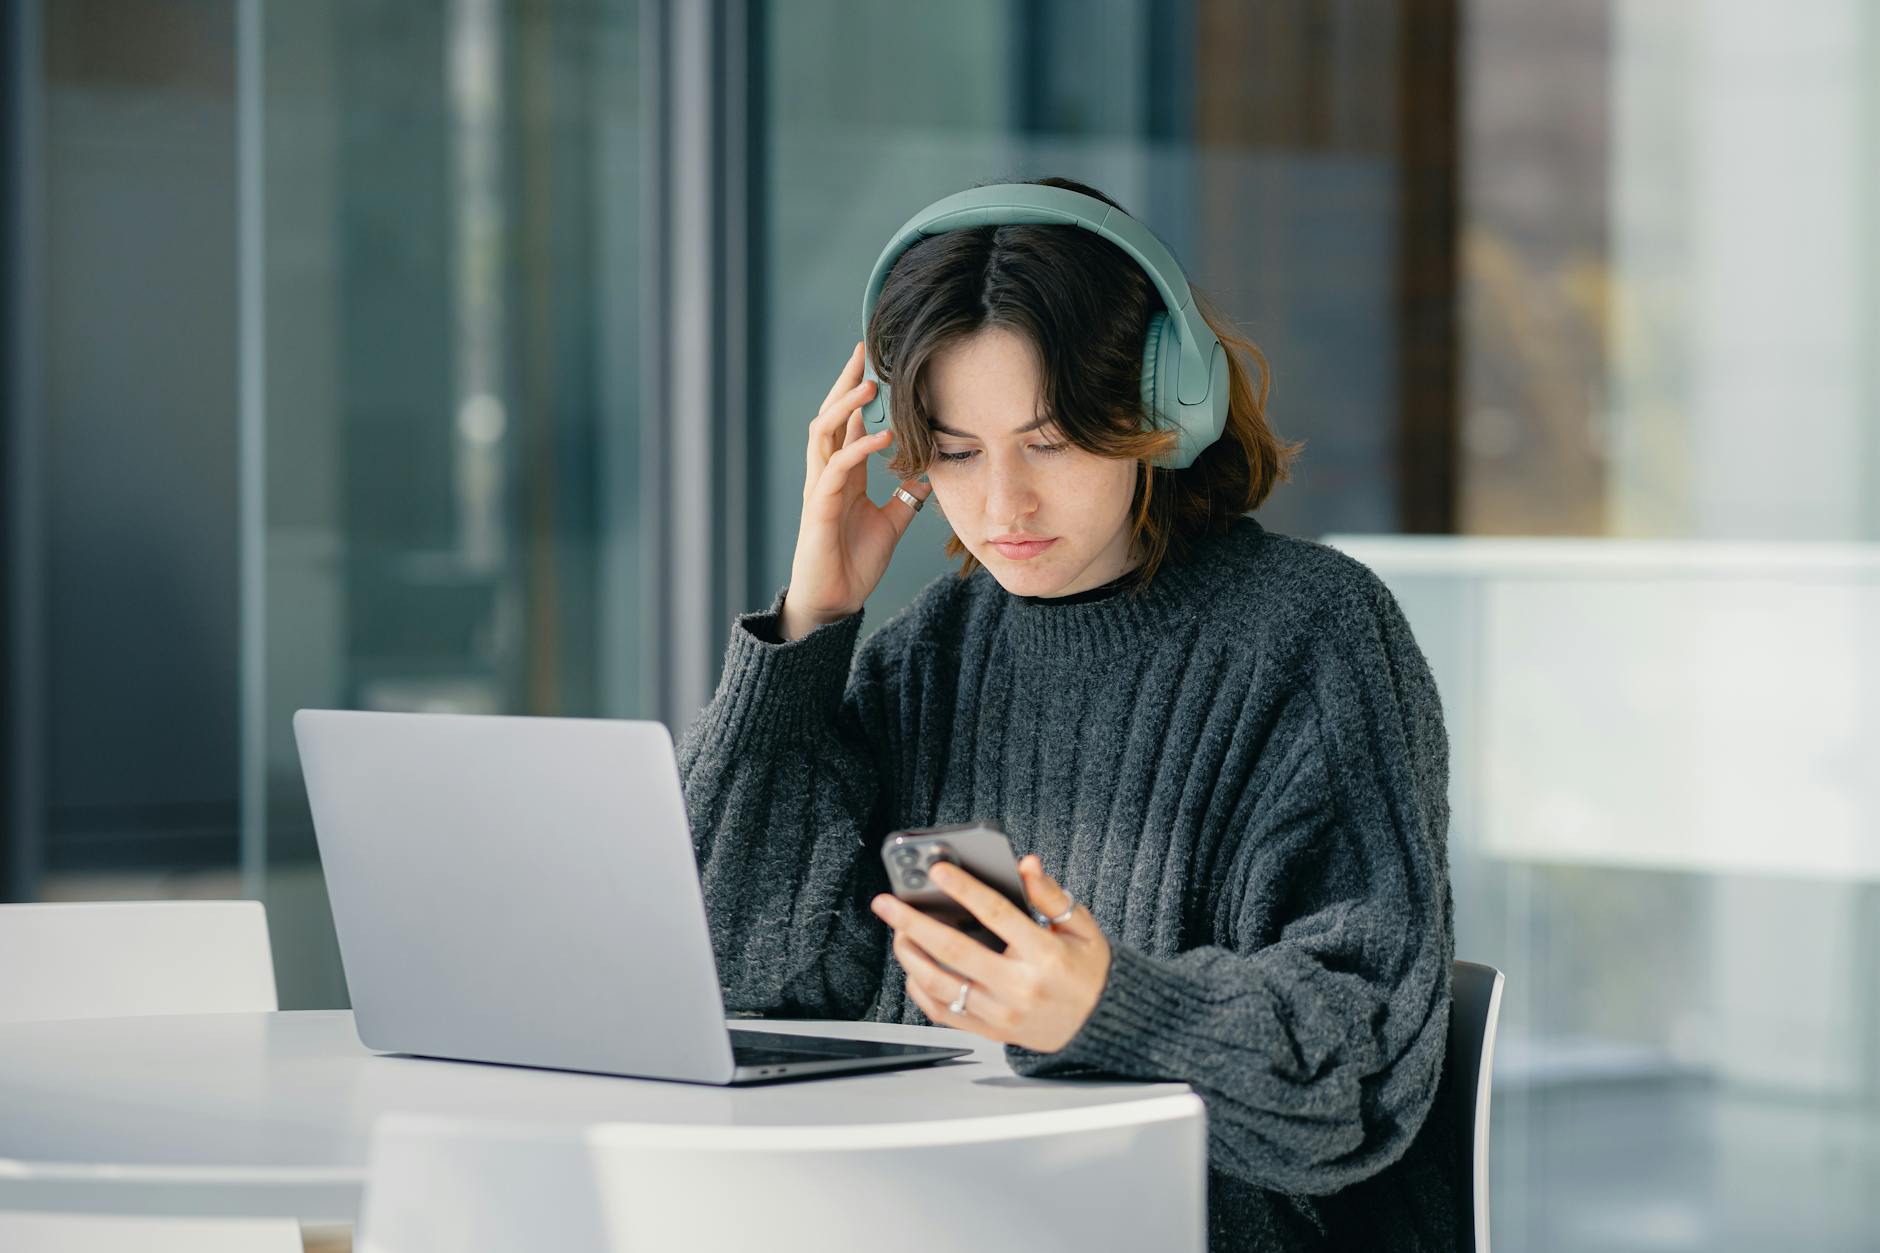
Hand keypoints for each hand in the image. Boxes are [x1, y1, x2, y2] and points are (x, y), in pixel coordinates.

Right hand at [781, 341, 932, 640]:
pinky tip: (881, 436)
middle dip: (844, 383)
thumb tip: (927, 472)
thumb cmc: (854, 563)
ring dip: (847, 406)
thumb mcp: (891, 522)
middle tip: (861, 351)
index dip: (857, 391)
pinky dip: (857, 449)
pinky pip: (835, 470)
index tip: (873, 361)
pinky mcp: (819, 509)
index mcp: (843, 475)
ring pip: (823, 434)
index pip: (847, 422)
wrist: (834, 602)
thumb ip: (906, 496)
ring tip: (870, 383)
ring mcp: (820, 489)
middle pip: (830, 416)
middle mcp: (827, 475)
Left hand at [869, 854, 1110, 1053]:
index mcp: (1045, 955)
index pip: (997, 914)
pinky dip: (921, 991)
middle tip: (887, 903)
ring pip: (941, 984)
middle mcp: (1019, 987)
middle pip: (954, 951)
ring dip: (910, 956)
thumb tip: (1025, 865)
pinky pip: (944, 1013)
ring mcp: (1002, 1013)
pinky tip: (914, 968)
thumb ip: (1050, 895)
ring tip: (897, 932)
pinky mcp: (991, 1031)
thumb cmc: (1089, 971)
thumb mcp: (1081, 927)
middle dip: (913, 923)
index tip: (937, 870)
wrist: (1101, 1024)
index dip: (964, 889)